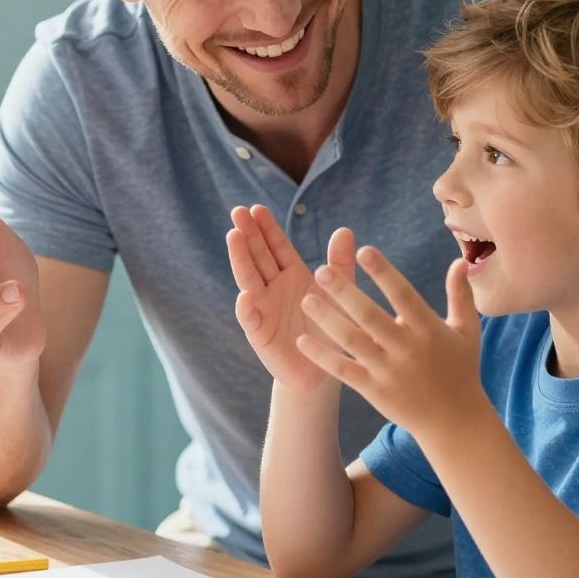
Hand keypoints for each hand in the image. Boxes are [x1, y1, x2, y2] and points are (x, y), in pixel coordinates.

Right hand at [227, 204, 354, 391]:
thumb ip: (340, 265)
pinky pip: (251, 319)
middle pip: (257, 257)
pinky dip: (247, 307)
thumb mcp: (338, 294)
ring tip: (233, 237)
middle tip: (238, 212)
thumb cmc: (329, 329)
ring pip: (249, 279)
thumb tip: (345, 230)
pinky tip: (246, 295)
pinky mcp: (260, 333)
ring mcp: (263, 308)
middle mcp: (273, 288)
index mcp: (291, 275)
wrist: (322, 370)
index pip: (275, 247)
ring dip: (240, 259)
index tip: (256, 208)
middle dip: (247, 234)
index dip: (266, 228)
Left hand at [300, 245, 482, 436]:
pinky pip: (343, 371)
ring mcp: (389, 371)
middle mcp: (407, 349)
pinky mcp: (374, 391)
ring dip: (328, 319)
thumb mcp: (466, 331)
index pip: (403, 295)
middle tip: (321, 270)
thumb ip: (460, 295)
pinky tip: (302, 340)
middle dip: (345, 292)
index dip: (383, 272)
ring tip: (307, 299)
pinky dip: (322, 356)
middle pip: (370, 315)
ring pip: (353, 341)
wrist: (454, 421)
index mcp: (429, 329)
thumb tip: (460, 261)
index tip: (364, 251)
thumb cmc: (461, 370)